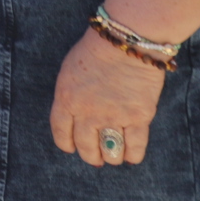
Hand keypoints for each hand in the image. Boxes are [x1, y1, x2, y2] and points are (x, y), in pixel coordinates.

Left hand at [51, 28, 166, 165]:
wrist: (125, 43)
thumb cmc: (96, 50)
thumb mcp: (70, 71)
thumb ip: (71, 94)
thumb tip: (76, 114)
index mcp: (66, 99)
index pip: (61, 131)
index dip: (66, 143)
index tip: (71, 148)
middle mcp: (87, 112)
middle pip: (85, 146)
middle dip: (90, 155)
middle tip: (95, 157)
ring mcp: (113, 116)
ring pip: (110, 151)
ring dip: (111, 157)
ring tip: (113, 155)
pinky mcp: (138, 117)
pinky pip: (134, 147)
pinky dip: (132, 155)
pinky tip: (131, 156)